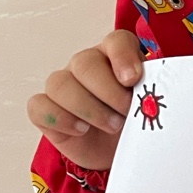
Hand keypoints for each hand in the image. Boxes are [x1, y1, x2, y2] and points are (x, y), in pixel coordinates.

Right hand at [27, 30, 143, 170]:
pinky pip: (39, 106)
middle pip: (85, 63)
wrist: (118, 151)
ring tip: (112, 125)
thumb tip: (152, 94)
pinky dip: (61, 119)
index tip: (133, 79)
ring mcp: (63, 85)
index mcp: (115, 55)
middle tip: (126, 112)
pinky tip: (81, 130)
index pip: (116, 40)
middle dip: (108, 91)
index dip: (123, 56)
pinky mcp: (45, 109)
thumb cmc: (133, 122)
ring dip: (88, 108)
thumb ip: (149, 91)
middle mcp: (86, 64)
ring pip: (60, 84)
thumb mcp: (148, 105)